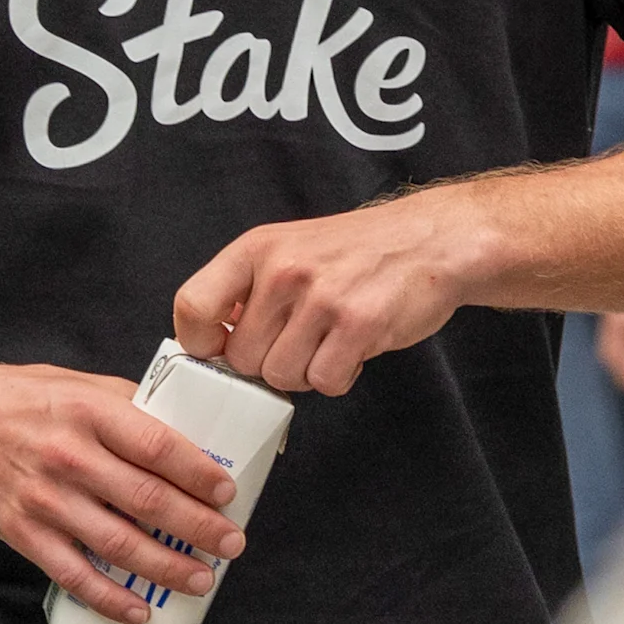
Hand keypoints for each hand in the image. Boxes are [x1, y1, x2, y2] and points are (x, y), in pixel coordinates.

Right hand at [0, 352, 240, 623]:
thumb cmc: (28, 399)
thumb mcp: (82, 385)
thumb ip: (132, 409)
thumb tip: (190, 436)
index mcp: (90, 412)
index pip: (158, 446)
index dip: (199, 473)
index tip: (227, 493)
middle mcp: (69, 456)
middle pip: (147, 500)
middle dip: (198, 528)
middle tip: (230, 544)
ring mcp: (45, 499)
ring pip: (118, 544)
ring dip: (166, 567)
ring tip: (201, 580)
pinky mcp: (23, 532)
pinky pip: (74, 575)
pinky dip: (110, 598)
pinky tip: (140, 609)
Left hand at [171, 188, 476, 396]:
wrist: (430, 240)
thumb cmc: (355, 252)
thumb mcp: (289, 248)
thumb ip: (248, 289)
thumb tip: (212, 340)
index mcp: (256, 248)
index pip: (192, 306)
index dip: (200, 342)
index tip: (221, 349)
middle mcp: (283, 269)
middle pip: (241, 359)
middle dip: (269, 362)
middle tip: (301, 341)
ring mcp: (321, 298)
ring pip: (281, 377)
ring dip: (306, 371)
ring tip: (330, 339)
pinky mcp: (358, 325)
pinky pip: (325, 382)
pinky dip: (339, 376)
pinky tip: (353, 347)